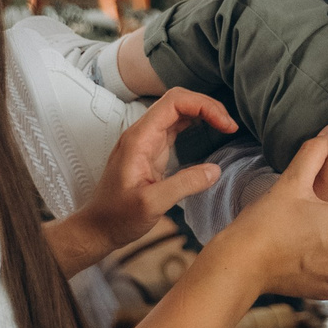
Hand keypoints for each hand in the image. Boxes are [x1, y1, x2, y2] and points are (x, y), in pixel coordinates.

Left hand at [58, 89, 238, 257]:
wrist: (98, 227)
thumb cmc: (118, 217)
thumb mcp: (152, 204)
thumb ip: (184, 185)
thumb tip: (215, 170)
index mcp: (139, 139)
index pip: (174, 102)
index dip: (204, 106)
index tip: (226, 125)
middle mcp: (142, 133)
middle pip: (178, 100)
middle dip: (207, 106)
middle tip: (230, 125)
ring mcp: (146, 140)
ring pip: (178, 111)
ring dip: (203, 113)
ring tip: (225, 127)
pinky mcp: (151, 150)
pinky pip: (175, 125)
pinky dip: (196, 123)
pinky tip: (210, 131)